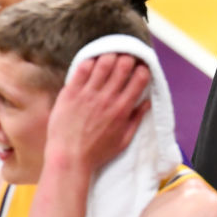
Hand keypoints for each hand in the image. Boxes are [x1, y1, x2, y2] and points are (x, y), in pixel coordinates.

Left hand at [44, 53, 150, 174]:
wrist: (68, 159)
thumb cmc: (97, 153)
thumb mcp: (124, 140)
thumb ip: (137, 119)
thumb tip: (147, 102)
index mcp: (122, 109)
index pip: (140, 78)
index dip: (143, 69)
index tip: (140, 69)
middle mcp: (107, 98)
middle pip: (123, 65)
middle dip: (128, 58)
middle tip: (125, 60)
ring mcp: (88, 94)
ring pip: (104, 62)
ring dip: (109, 56)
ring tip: (109, 58)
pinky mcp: (70, 93)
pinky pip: (82, 69)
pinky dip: (89, 62)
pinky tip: (91, 64)